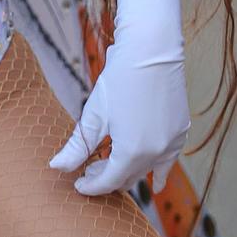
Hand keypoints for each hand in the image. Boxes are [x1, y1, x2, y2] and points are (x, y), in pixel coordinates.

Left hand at [49, 34, 190, 196]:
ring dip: (129, 172)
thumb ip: (77, 145)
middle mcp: (154, 154)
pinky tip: (157, 184)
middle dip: (107, 178)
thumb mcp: (94, 113)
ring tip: (111, 168)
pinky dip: (160, 172)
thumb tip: (56, 166)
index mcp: (131, 152)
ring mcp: (171, 144)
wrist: (152, 50)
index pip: (108, 181)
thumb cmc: (119, 78)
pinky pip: (168, 162)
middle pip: (127, 177)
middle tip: (89, 171)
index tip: (78, 184)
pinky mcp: (180, 132)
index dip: (91, 186)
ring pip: (146, 170)